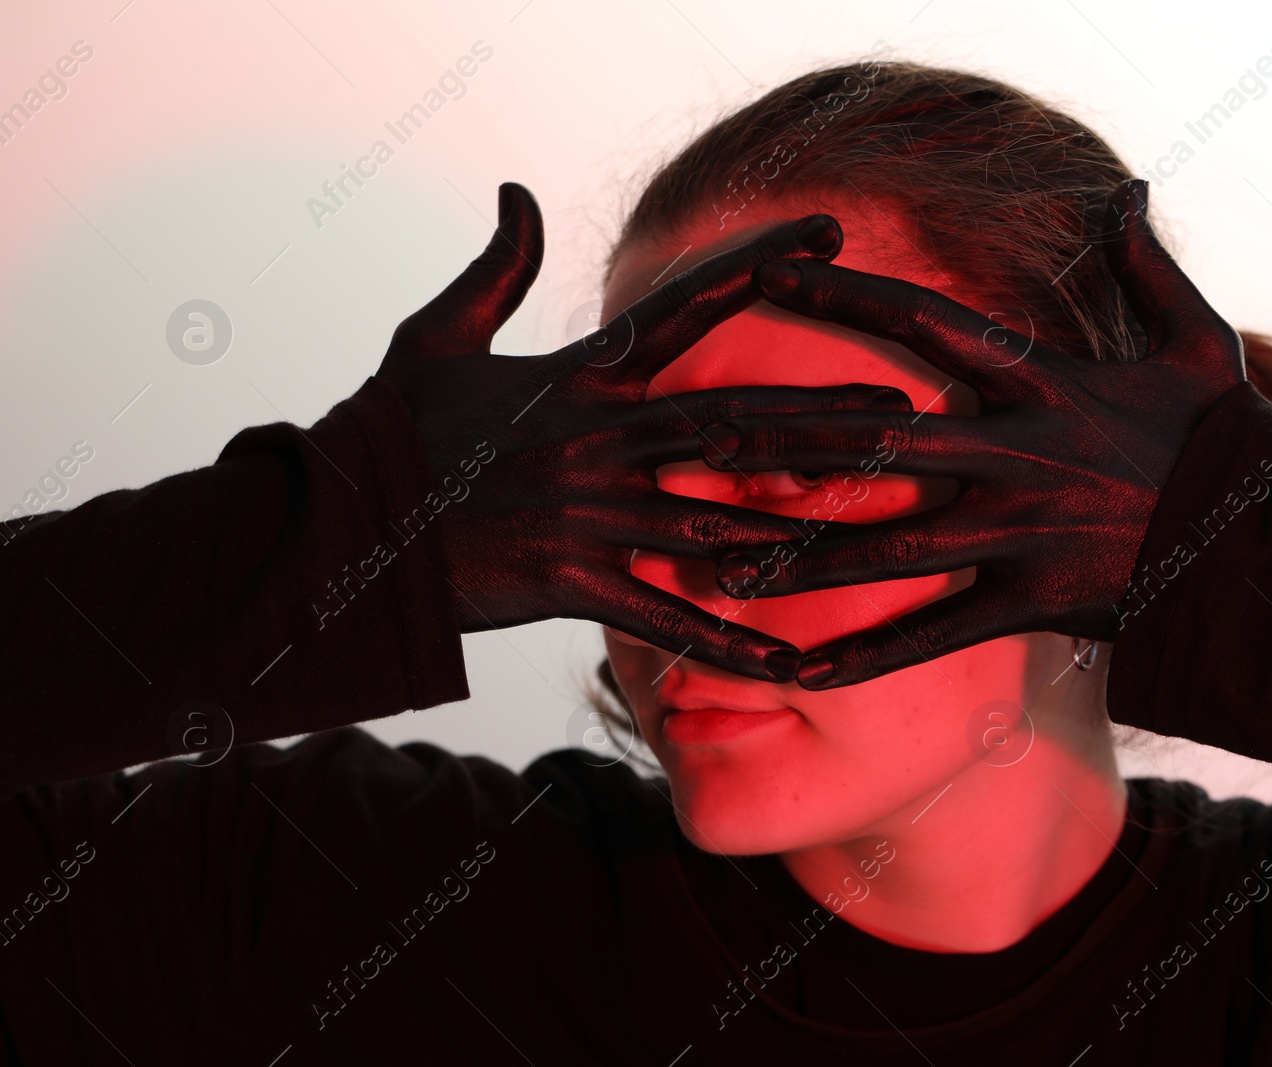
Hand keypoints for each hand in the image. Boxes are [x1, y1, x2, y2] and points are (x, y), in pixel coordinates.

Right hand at [376, 183, 910, 681]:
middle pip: (733, 420)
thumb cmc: (388, 434)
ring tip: (883, 526)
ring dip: (807, 522)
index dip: (760, 265)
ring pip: (718, 514)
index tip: (830, 236)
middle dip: (823, 415)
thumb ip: (495, 269)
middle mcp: (596, 438)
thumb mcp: (437, 336)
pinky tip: (800, 665)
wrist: (333, 530)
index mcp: (577, 376)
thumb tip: (518, 194)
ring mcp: (587, 512)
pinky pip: (667, 617)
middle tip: (906, 408)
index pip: (684, 307)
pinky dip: (734, 643)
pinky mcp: (569, 581)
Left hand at [698, 178, 1245, 687]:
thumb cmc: (1231, 443)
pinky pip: (933, 636)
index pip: (923, 326)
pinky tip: (797, 674)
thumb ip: (1146, 269)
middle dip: (781, 436)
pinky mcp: (1030, 603)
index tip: (769, 272)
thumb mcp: (1196, 343)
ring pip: (884, 547)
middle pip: (874, 441)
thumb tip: (1128, 193)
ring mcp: (1018, 533)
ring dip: (795, 557)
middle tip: (695, 436)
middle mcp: (1015, 455)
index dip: (841, 295)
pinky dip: (868, 657)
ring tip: (713, 565)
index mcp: (1043, 383)